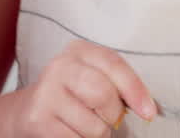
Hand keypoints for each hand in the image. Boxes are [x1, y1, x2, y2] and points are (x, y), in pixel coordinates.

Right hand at [12, 40, 155, 137]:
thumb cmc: (72, 95)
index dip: (135, 89)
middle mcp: (60, 66)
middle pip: (103, 94)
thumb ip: (119, 84)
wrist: (30, 109)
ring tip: (82, 122)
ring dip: (96, 133)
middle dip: (113, 114)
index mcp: (80, 51)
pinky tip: (70, 130)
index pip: (113, 64)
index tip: (148, 111)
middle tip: (106, 117)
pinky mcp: (38, 119)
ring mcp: (47, 93)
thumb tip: (147, 107)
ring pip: (94, 126)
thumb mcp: (95, 78)